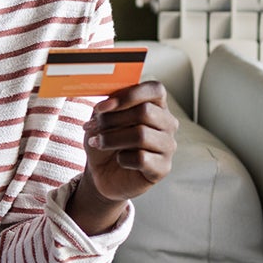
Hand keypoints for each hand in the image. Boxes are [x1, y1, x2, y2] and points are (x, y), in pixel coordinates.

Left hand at [68, 81, 177, 232]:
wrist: (103, 173)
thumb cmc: (107, 141)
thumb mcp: (103, 119)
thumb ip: (108, 107)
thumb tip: (106, 105)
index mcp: (156, 105)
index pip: (154, 89)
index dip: (128, 95)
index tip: (101, 107)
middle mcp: (168, 123)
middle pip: (145, 111)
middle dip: (112, 120)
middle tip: (94, 128)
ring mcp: (168, 146)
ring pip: (141, 135)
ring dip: (112, 139)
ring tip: (98, 142)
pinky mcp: (163, 168)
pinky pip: (141, 159)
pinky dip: (123, 159)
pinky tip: (119, 160)